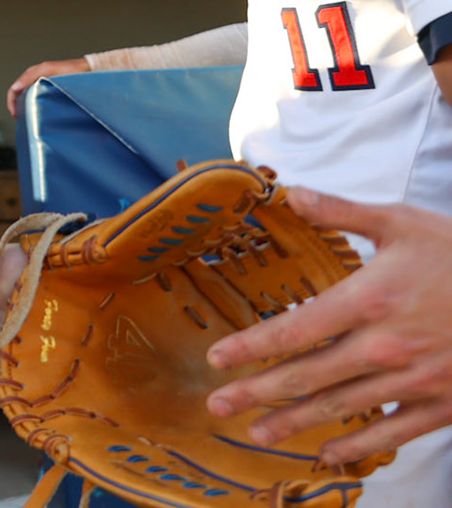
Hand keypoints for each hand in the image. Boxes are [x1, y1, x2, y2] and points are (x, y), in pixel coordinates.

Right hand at [5, 56, 88, 116]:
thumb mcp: (48, 70)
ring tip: (28, 116)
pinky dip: (35, 105)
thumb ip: (30, 76)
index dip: (11, 101)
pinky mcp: (51, 91)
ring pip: (28, 98)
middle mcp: (36, 80)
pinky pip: (38, 99)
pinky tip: (39, 112)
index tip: (15, 112)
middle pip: (19, 94)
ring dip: (25, 106)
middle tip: (20, 117)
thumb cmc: (71, 69)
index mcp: (33, 73)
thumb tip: (16, 87)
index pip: (15, 89)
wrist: (89, 71)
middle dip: (16, 105)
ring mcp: (44, 85)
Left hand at [204, 188, 451, 463]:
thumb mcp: (403, 222)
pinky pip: (392, 431)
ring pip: (341, 407)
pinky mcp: (442, 402)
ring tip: (258, 434)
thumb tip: (292, 192)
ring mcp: (414, 379)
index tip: (218, 358)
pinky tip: (329, 453)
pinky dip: (357, 445)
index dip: (252, 347)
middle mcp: (384, 346)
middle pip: (307, 376)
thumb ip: (343, 211)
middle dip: (258, 393)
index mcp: (369, 300)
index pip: (295, 330)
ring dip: (295, 422)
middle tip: (218, 405)